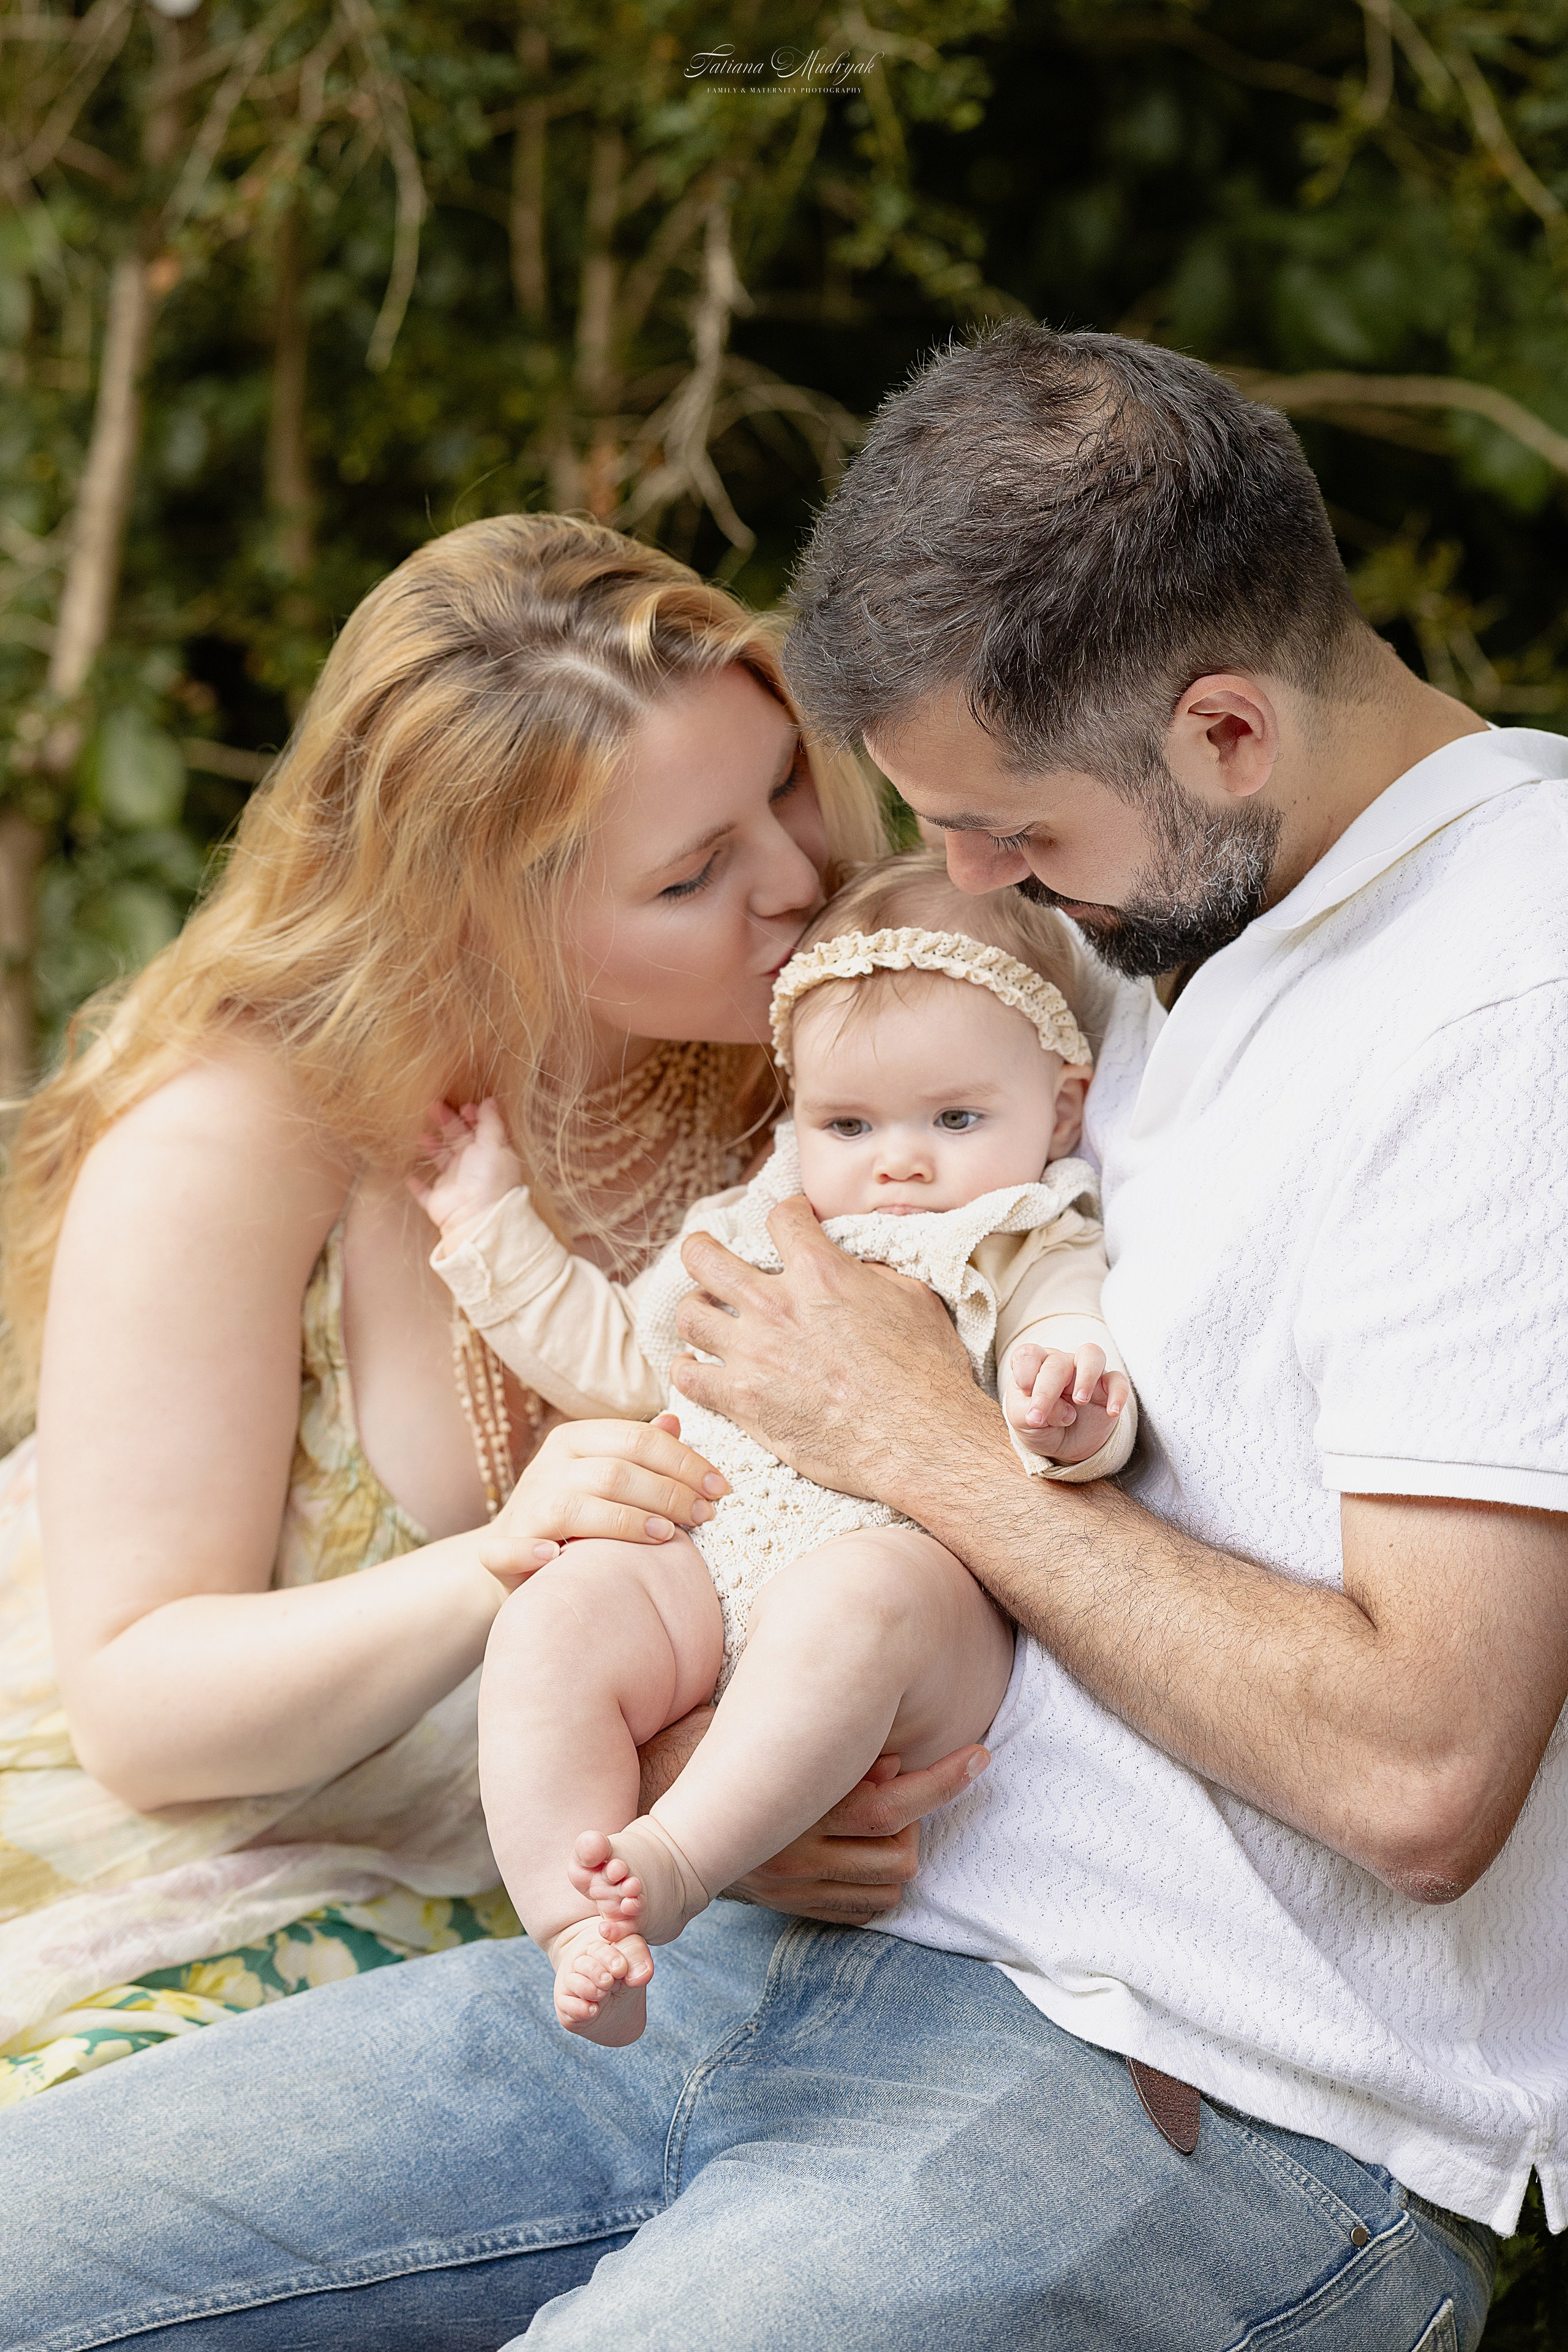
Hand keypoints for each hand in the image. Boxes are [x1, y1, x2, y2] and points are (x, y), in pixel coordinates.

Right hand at [408, 1099, 521, 1242]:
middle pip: (458, 1141)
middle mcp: (472, 1168)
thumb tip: (490, 1102)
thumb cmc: (489, 1179)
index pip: (480, 1132)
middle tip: (435, 1106)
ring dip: (432, 1148)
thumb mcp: (494, 1144)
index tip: (464, 1105)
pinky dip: (417, 1185)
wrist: (475, 1217)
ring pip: (441, 1161)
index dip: (472, 1118)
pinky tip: (409, 1176)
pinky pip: (424, 1192)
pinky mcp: (438, 1200)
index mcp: (489, 1154)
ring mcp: (454, 1185)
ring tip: (421, 1133)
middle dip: (448, 1123)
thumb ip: (491, 1123)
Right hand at [476, 1414, 728, 1587]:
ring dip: (624, 1521)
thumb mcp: (605, 1475)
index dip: (684, 1461)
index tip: (720, 1488)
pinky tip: (556, 1558)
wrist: (510, 1555)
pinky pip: (510, 1548)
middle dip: (668, 1493)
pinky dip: (531, 1552)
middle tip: (705, 1516)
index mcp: (574, 1441)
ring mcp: (524, 1507)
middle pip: (614, 1472)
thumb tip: (675, 1421)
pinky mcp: (499, 1548)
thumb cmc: (575, 1515)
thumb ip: (638, 1452)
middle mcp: (547, 1467)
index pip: (637, 1439)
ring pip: (574, 1506)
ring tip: (665, 1536)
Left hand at [670, 1195, 995, 1510]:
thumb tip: (855, 1268)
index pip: (780, 1218)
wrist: (916, 1439)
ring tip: (706, 1316)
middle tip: (709, 1256)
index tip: (790, 1222)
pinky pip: (688, 1378)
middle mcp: (775, 1306)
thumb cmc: (925, 1371)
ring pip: (688, 1315)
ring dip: (696, 1311)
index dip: (787, 1213)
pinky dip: (688, 1370)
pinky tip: (697, 1368)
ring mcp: (753, 1354)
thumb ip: (874, 1274)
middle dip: (701, 1250)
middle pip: (703, 1257)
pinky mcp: (742, 1401)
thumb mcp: (913, 1299)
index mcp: (820, 1273)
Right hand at [730, 1748, 989, 1922]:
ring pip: (888, 1888)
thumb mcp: (761, 1731)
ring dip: (899, 1854)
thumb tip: (894, 1762)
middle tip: (907, 1791)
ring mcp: (792, 1890)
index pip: (888, 1807)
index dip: (941, 1782)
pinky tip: (866, 1849)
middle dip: (916, 1824)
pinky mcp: (788, 1907)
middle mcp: (795, 1857)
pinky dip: (878, 1882)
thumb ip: (826, 1745)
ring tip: (882, 1822)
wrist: (655, 1812)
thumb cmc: (711, 1750)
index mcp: (792, 1809)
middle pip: (899, 1856)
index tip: (978, 1757)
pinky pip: (862, 1910)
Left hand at [1004, 1342, 1129, 1464]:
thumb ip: (1027, 1411)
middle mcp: (1060, 1364)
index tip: (1024, 1395)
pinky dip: (1118, 1395)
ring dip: (1086, 1376)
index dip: (1025, 1373)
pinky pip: (1119, 1381)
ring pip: (1092, 1355)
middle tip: (1038, 1418)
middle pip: (1057, 1363)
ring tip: (1080, 1400)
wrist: (1063, 1446)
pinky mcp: (1108, 1389)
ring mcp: (1086, 1374)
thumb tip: (1059, 1410)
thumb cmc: (1039, 1425)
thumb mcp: (1021, 1422)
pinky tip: (1112, 1412)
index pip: (1028, 1355)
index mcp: (1035, 1366)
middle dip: (1046, 1391)